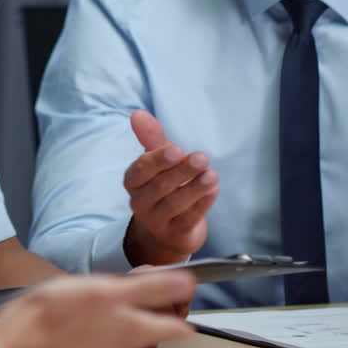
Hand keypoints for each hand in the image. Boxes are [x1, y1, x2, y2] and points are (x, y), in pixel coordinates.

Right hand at [0, 271, 195, 347]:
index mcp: (137, 328)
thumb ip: (150, 288)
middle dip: (159, 300)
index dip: (181, 301)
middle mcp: (126, 341)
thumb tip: (187, 283)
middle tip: (147, 276)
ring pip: (134, 325)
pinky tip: (100, 299)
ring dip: (136, 304)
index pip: (178, 325)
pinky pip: (112, 326)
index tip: (178, 281)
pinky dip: (114, 310)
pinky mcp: (87, 341)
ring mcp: (106, 343)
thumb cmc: (61, 313)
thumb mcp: (109, 290)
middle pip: (157, 325)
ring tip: (124, 283)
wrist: (22, 337)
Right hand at [122, 110, 218, 265]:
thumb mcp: (158, 161)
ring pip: (174, 204)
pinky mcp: (175, 234)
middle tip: (201, 158)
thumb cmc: (162, 188)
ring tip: (212, 175)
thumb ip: (151, 138)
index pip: (141, 170)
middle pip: (159, 186)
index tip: (177, 150)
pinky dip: (202, 205)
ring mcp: (156, 220)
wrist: (167, 230)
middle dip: (181, 171)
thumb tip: (138, 114)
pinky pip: (188, 219)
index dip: (158, 160)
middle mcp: (140, 202)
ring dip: (194, 188)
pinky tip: (214, 191)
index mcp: (133, 181)